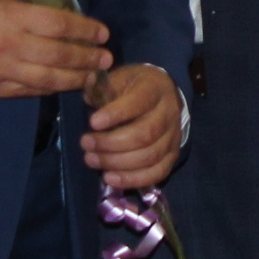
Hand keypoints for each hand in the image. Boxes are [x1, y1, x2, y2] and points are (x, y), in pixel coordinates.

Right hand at [0, 0, 110, 98]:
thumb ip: (24, 15)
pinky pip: (21, 92)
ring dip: (72, 80)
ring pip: (45, 81)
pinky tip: (56, 87)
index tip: (102, 33)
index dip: (85, 30)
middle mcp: (6, 46)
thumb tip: (57, 26)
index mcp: (9, 17)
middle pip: (58, 56)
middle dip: (87, 60)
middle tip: (105, 60)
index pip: (60, 24)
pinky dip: (43, 90)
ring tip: (90, 79)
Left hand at [80, 63, 183, 189]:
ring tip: (91, 160)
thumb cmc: (134, 88)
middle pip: (144, 134)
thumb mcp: (120, 78)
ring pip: (149, 156)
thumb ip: (103, 87)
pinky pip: (157, 173)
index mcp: (155, 88)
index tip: (92, 122)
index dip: (115, 114)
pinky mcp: (172, 155)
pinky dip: (132, 179)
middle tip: (85, 144)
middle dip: (111, 143)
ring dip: (117, 163)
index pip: (139, 102)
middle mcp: (168, 113)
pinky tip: (110, 178)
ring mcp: (173, 136)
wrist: (162, 96)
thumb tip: (88, 95)